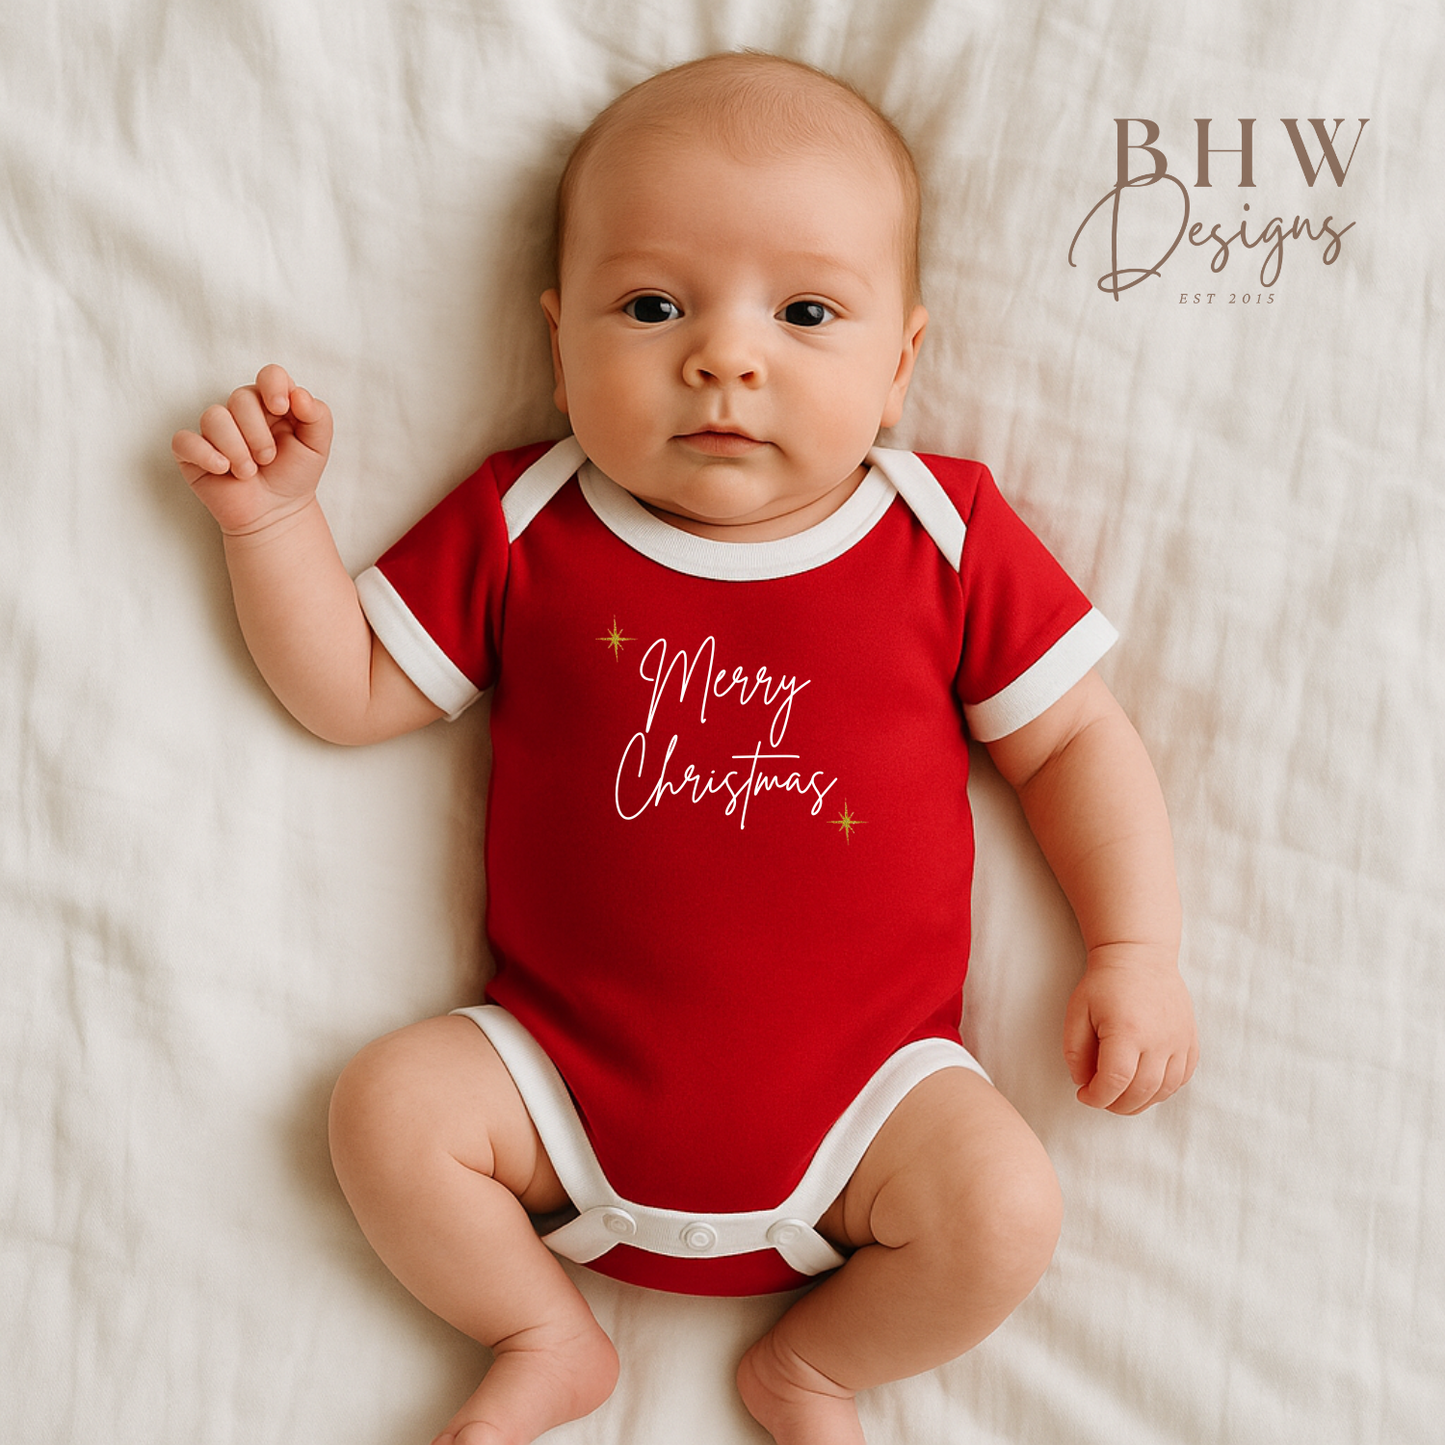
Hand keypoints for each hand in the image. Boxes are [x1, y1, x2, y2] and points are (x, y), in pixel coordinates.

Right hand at [173, 364, 333, 535]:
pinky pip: (184, 440)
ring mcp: (214, 430)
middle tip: (268, 459)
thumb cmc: (293, 476)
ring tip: (249, 472)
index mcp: (272, 404)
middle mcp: (241, 411)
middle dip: (258, 433)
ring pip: (213, 417)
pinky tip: (223, 470)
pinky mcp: (192, 451)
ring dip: (236, 449)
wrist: (277, 513)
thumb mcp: (317, 448)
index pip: (270, 374)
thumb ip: (318, 417)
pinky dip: (205, 455)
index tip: (281, 408)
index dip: (273, 386)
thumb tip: (299, 395)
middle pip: (240, 397)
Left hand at [1063, 943, 1198, 1113]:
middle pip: (1141, 1092)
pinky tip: (1144, 1085)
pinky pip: (1181, 1079)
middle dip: (1116, 1104)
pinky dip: (1162, 1090)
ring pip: (1164, 1091)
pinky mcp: (1190, 1041)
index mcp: (1127, 1031)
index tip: (1085, 1094)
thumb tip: (1083, 1082)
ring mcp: (1179, 1041)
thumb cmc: (1105, 983)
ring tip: (1120, 1096)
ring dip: (1140, 1102)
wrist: (1139, 957)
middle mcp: (1159, 1039)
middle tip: (1101, 1098)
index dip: (1097, 1097)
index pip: (1115, 1082)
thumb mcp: (1077, 1012)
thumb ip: (1075, 1051)